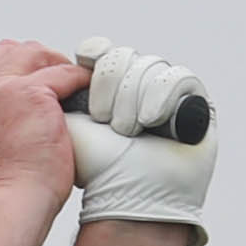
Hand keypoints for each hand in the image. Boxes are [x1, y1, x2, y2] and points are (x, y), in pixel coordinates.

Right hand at [0, 39, 82, 210]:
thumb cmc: (0, 187)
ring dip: (54, 66)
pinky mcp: (32, 95)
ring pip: (33, 54)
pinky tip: (83, 93)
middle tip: (51, 81)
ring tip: (67, 86)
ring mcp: (0, 89)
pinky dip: (77, 80)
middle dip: (31, 61)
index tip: (14, 76)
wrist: (10, 206)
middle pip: (3, 51)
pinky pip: (63, 73)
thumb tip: (4, 107)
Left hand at [67, 47, 213, 240]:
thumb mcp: (68, 123)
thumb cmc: (97, 167)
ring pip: (150, 66)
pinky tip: (151, 119)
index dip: (95, 55)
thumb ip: (59, 90)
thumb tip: (48, 62)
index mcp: (109, 86)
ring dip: (132, 98)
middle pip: (124, 56)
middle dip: (110, 85)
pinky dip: (161, 94)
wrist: (127, 194)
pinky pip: (179, 77)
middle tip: (103, 118)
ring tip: (127, 130)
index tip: (84, 69)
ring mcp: (169, 93)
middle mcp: (139, 85)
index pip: (103, 51)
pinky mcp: (197, 103)